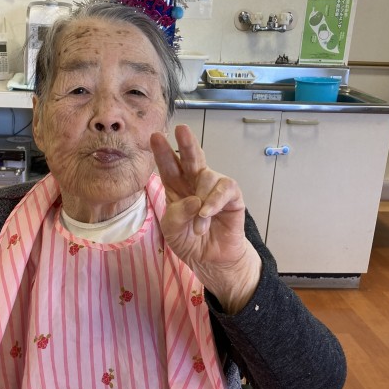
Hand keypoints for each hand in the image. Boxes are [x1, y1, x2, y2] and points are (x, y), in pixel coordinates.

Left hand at [150, 124, 260, 313]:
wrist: (211, 260)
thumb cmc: (189, 241)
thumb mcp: (172, 230)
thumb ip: (177, 215)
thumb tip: (194, 200)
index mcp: (176, 188)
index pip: (168, 167)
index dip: (162, 152)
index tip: (155, 136)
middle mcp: (195, 183)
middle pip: (190, 158)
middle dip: (186, 144)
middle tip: (181, 129)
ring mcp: (214, 188)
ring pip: (208, 177)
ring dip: (201, 203)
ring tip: (199, 227)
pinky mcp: (232, 197)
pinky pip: (225, 189)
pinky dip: (214, 202)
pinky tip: (206, 215)